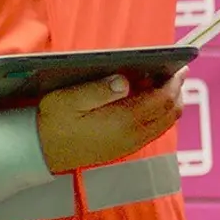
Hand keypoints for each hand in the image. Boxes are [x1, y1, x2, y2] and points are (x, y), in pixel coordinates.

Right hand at [37, 74, 184, 175]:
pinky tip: (150, 101)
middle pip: (170, 113)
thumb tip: (125, 80)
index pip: (162, 100)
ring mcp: (130, 145)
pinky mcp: (125, 149)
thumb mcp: (68, 99)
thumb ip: (98, 89)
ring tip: (166, 84)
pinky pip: (154, 131)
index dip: (173, 83)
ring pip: (165, 124)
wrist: (40, 152)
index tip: (179, 67)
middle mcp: (132, 136)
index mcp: (122, 121)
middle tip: (177, 72)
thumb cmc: (53, 122)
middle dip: (177, 92)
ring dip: (171, 104)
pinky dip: (160, 115)